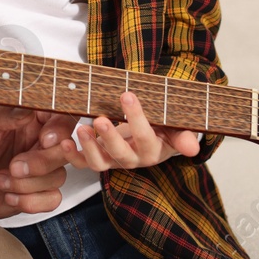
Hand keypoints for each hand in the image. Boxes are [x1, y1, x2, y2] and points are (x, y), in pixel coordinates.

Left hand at [0, 105, 83, 219]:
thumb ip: (1, 115)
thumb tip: (28, 107)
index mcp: (25, 121)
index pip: (60, 117)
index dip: (60, 128)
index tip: (44, 139)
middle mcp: (35, 144)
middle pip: (65, 151)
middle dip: (41, 162)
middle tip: (14, 166)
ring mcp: (37, 171)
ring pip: (59, 177)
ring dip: (28, 184)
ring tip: (0, 180)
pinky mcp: (33, 194)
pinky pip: (52, 199)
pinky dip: (30, 201)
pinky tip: (7, 194)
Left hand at [58, 90, 200, 171]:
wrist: (152, 133)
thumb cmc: (163, 126)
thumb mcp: (175, 127)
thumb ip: (181, 135)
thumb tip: (192, 148)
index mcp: (154, 151)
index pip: (146, 137)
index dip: (136, 118)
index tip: (127, 94)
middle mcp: (134, 159)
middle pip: (121, 155)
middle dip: (110, 138)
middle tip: (101, 119)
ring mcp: (114, 161)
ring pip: (100, 163)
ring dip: (89, 148)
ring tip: (82, 129)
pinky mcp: (99, 159)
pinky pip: (84, 163)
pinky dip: (73, 155)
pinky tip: (65, 141)